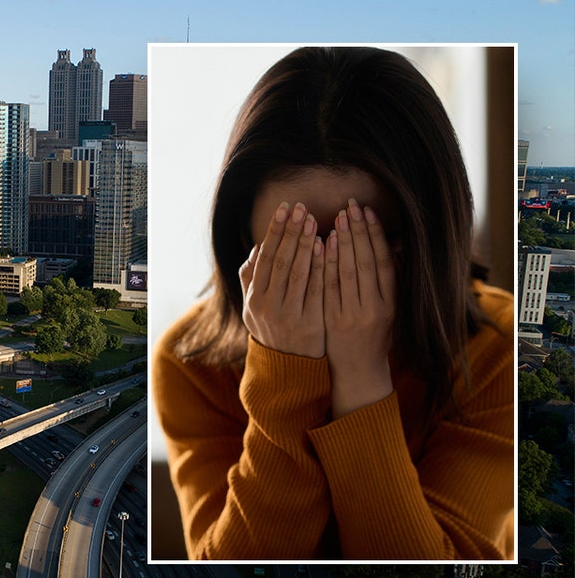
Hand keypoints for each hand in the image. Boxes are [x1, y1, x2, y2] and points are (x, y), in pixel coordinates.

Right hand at [240, 201, 325, 357]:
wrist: (288, 369)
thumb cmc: (273, 331)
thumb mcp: (253, 309)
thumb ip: (251, 279)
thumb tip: (256, 248)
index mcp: (254, 299)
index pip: (264, 257)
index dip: (274, 231)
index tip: (284, 209)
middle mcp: (267, 306)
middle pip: (280, 261)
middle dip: (290, 232)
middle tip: (301, 207)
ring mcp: (288, 315)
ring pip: (297, 272)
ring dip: (305, 244)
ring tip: (313, 220)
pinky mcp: (310, 323)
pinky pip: (316, 289)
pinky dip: (319, 266)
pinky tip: (326, 247)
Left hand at [324, 199, 395, 417]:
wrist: (358, 369)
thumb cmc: (375, 334)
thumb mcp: (390, 309)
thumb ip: (390, 280)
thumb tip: (393, 244)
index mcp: (390, 303)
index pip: (383, 261)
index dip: (375, 235)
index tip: (368, 213)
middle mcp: (373, 308)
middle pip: (364, 262)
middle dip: (357, 232)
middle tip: (350, 206)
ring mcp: (351, 314)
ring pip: (346, 272)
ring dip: (341, 243)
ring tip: (336, 218)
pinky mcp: (331, 320)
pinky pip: (327, 287)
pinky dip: (325, 264)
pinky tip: (321, 244)